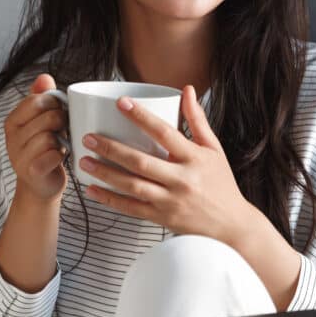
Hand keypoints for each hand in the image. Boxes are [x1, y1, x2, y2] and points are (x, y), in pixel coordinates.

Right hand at [3, 74, 68, 202]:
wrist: (41, 184)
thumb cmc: (45, 148)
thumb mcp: (42, 120)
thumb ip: (42, 97)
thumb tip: (44, 76)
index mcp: (13, 121)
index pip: (36, 100)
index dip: (54, 104)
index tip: (59, 112)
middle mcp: (11, 138)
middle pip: (48, 117)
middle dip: (62, 122)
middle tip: (62, 130)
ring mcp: (18, 156)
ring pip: (50, 137)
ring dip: (61, 141)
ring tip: (60, 144)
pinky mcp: (30, 172)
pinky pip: (52, 155)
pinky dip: (60, 156)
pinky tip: (58, 158)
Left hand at [80, 85, 255, 244]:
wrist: (230, 226)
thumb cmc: (221, 184)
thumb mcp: (214, 149)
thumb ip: (197, 120)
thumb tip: (187, 90)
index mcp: (195, 159)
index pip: (165, 133)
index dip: (141, 116)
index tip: (120, 103)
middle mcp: (182, 180)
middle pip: (141, 162)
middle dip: (112, 149)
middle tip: (89, 138)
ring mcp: (170, 201)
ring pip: (132, 186)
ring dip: (105, 173)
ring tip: (84, 160)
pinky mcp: (162, 218)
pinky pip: (131, 208)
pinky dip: (110, 199)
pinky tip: (93, 190)